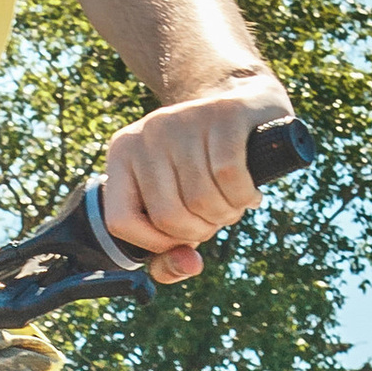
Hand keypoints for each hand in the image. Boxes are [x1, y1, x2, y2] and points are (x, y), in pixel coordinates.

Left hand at [97, 83, 291, 284]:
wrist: (245, 104)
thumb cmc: (207, 166)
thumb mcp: (180, 205)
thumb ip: (170, 251)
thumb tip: (187, 265)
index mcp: (122, 154)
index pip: (121, 221)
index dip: (154, 243)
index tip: (180, 237)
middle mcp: (147, 134)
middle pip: (169, 216)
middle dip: (201, 230)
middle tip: (216, 215)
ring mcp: (184, 120)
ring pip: (202, 199)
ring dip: (227, 214)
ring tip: (233, 200)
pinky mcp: (224, 114)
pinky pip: (230, 176)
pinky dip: (244, 197)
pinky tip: (250, 193)